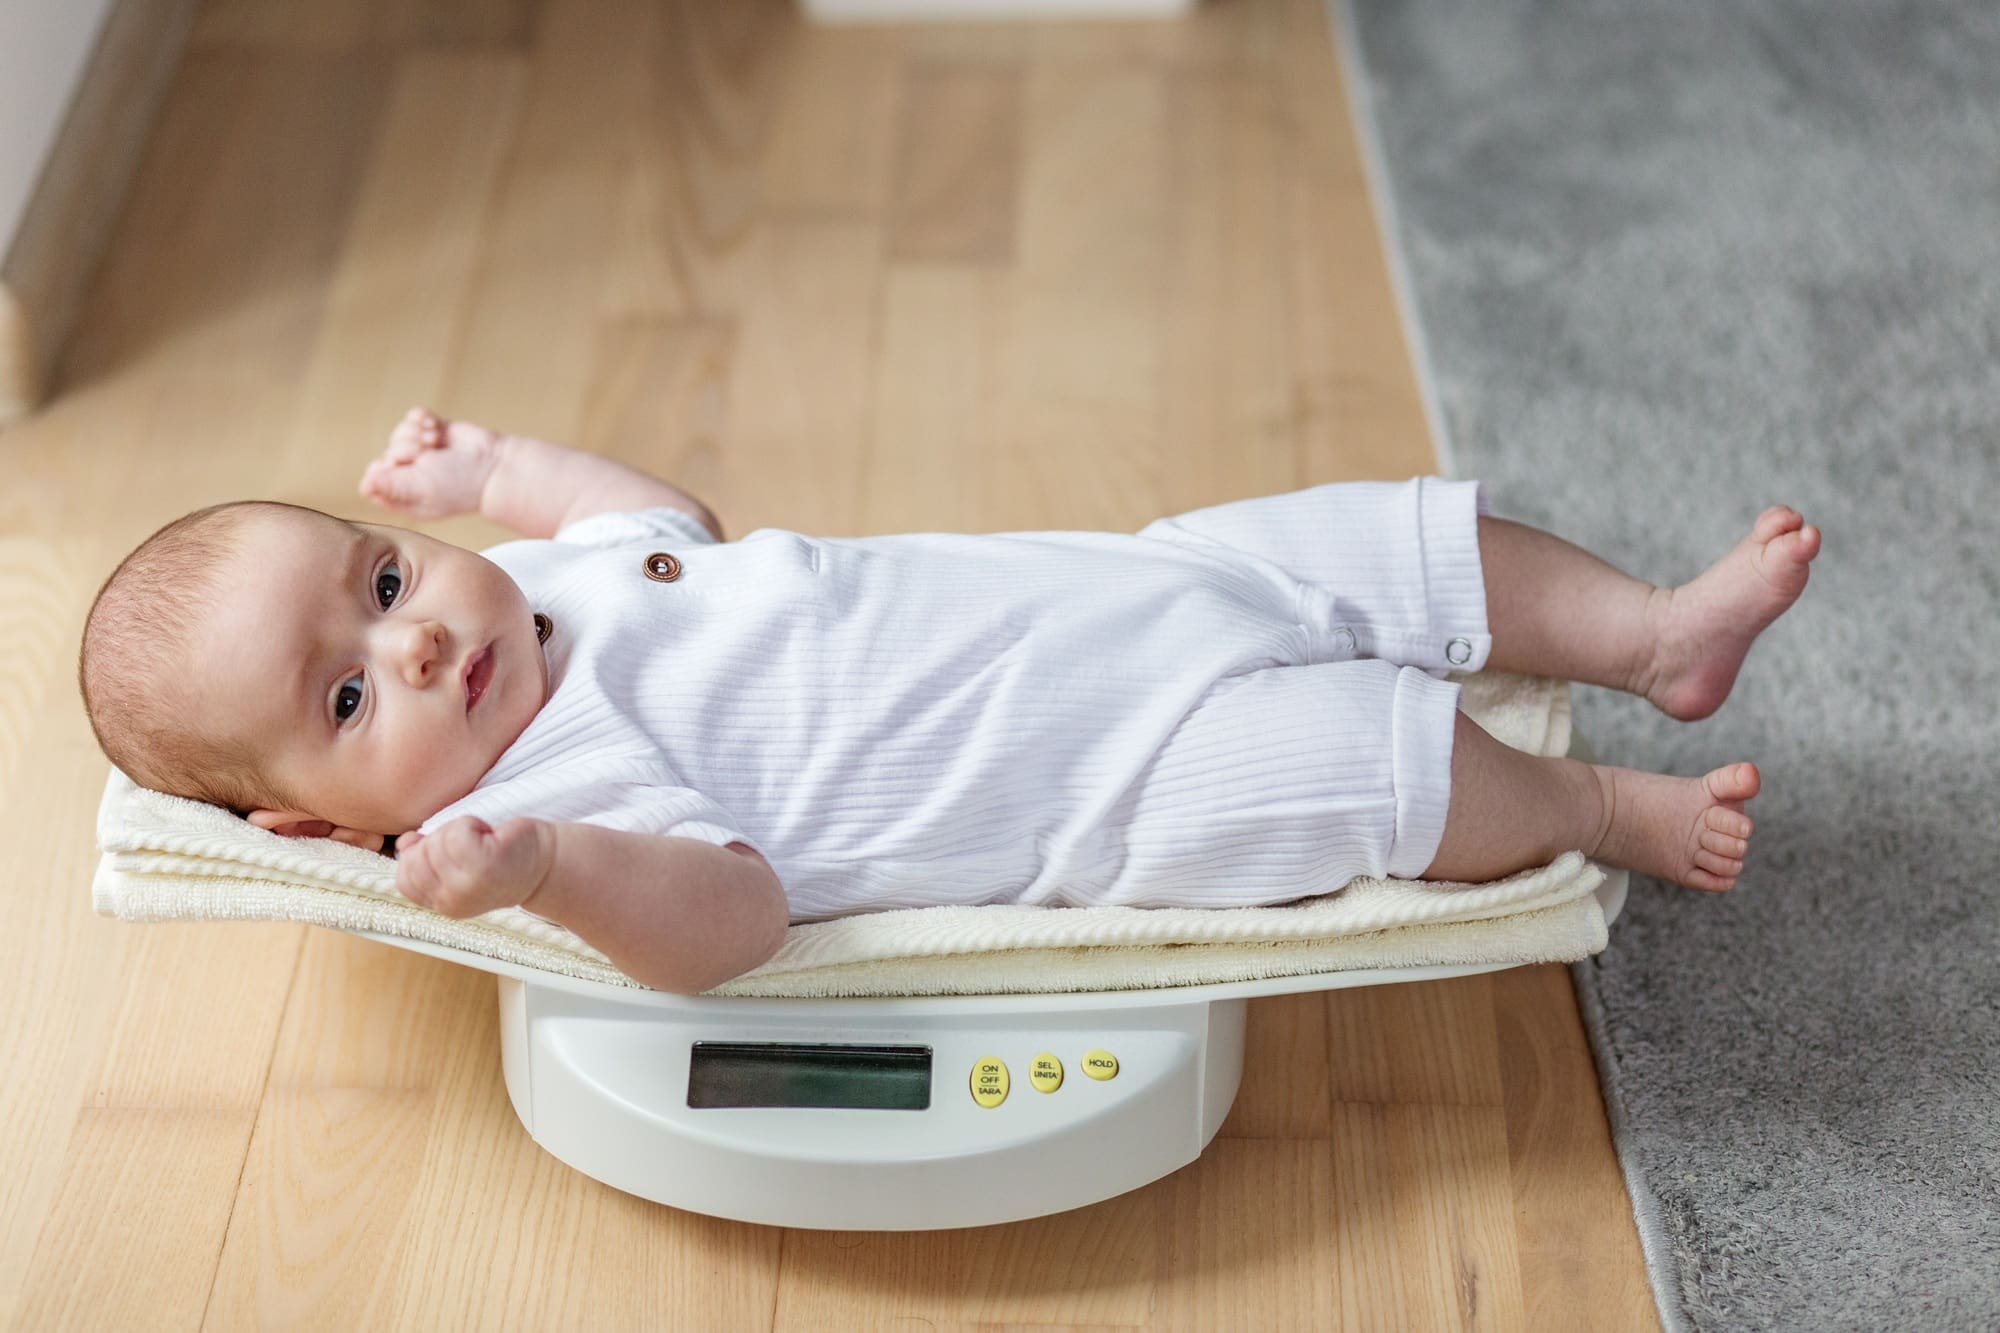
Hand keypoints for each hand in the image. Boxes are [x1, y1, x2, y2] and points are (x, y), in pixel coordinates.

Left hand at [359, 407, 505, 519]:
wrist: (494, 465)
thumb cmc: (461, 485)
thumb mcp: (422, 488)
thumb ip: (391, 486)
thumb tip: (363, 485)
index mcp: (403, 496)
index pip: (373, 481)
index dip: (381, 470)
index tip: (398, 467)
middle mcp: (410, 475)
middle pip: (386, 452)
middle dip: (405, 448)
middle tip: (425, 456)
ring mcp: (421, 453)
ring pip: (399, 432)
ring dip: (416, 433)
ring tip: (435, 442)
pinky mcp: (432, 432)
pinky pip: (413, 417)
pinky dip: (422, 418)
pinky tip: (435, 427)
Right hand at [395, 815, 554, 917]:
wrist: (545, 864)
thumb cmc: (500, 859)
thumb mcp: (456, 863)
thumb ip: (425, 857)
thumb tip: (405, 844)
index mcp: (442, 904)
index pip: (403, 881)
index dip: (419, 858)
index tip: (451, 853)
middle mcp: (451, 902)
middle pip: (415, 858)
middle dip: (438, 840)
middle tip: (470, 844)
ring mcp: (467, 886)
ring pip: (436, 842)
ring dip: (459, 829)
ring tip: (483, 840)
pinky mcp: (486, 865)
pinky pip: (457, 832)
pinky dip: (472, 823)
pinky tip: (489, 833)